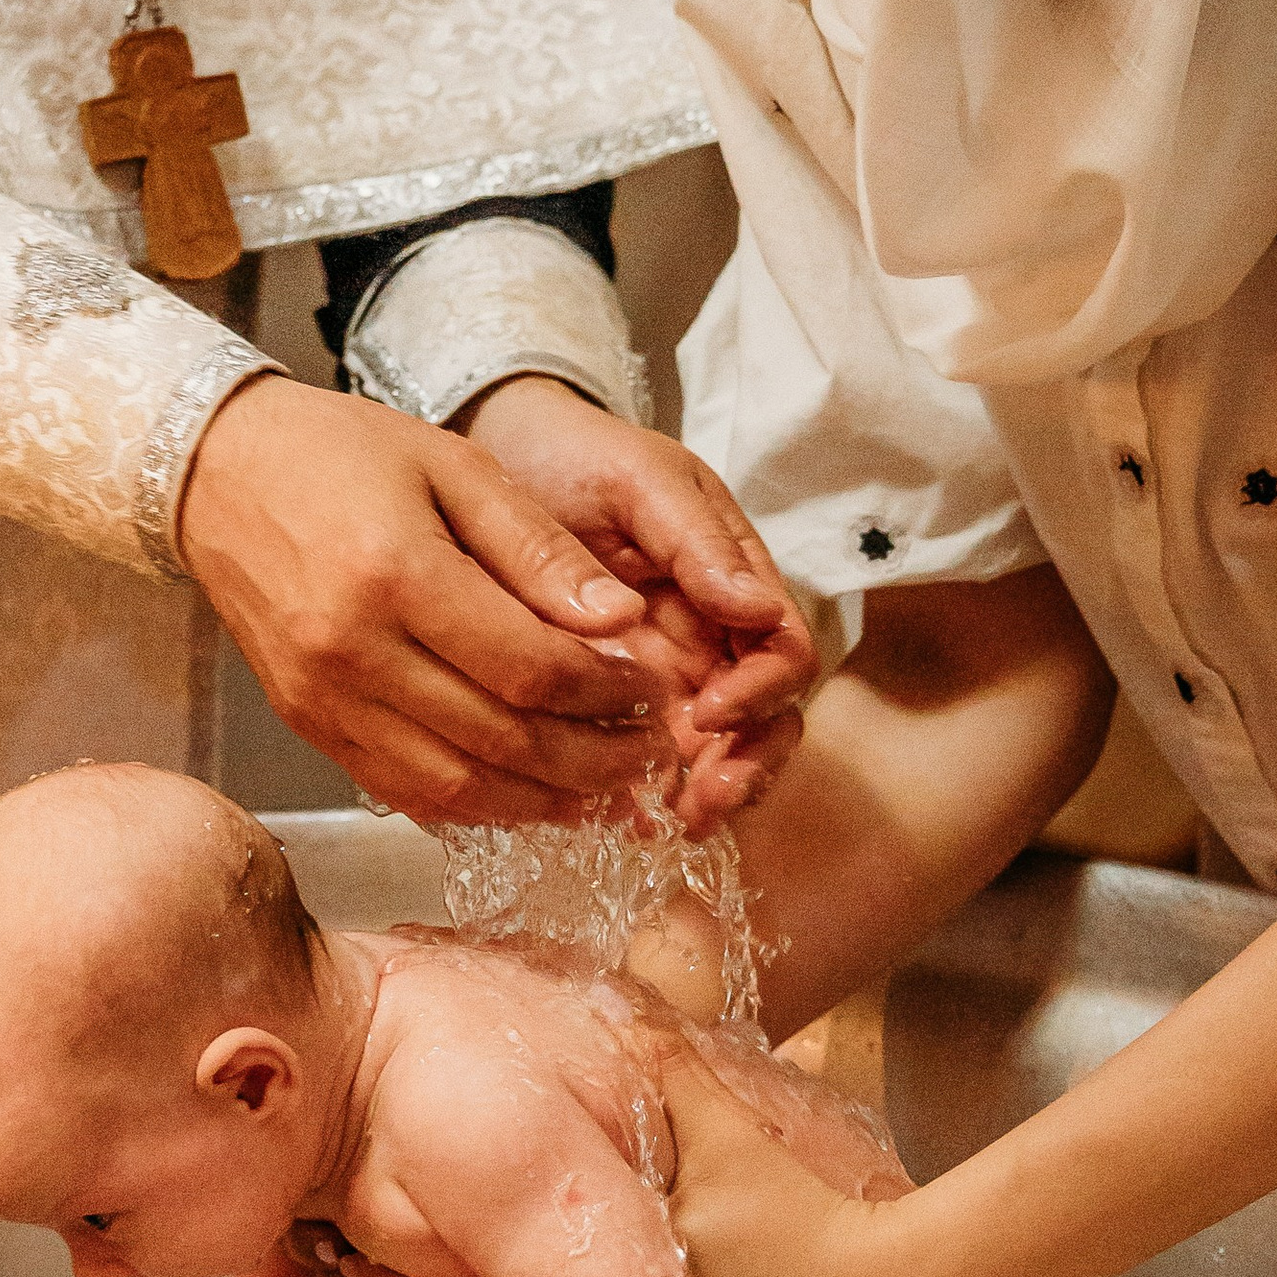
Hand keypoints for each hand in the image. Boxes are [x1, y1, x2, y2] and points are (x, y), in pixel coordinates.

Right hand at [176, 380, 671, 825]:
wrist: (220, 475)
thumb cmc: (343, 454)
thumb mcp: (456, 466)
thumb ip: (539, 549)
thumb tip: (621, 621)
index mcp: (396, 574)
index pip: (529, 666)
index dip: (607, 692)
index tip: (654, 689)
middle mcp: (352, 651)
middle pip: (500, 738)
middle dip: (592, 757)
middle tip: (649, 752)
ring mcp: (322, 699)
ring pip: (456, 785)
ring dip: (543, 799)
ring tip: (604, 786)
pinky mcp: (307, 726)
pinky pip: (406, 790)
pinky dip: (477, 805)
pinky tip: (528, 793)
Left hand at [458, 380, 812, 827]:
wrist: (494, 454)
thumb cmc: (574, 455)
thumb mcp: (639, 478)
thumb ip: (697, 540)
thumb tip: (755, 607)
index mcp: (731, 583)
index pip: (782, 653)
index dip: (763, 694)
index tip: (711, 712)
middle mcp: (709, 639)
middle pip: (763, 722)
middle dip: (745, 768)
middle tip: (703, 800)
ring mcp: (661, 676)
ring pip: (711, 755)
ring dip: (703, 795)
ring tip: (667, 822)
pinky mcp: (605, 704)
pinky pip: (639, 763)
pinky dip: (641, 797)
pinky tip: (620, 820)